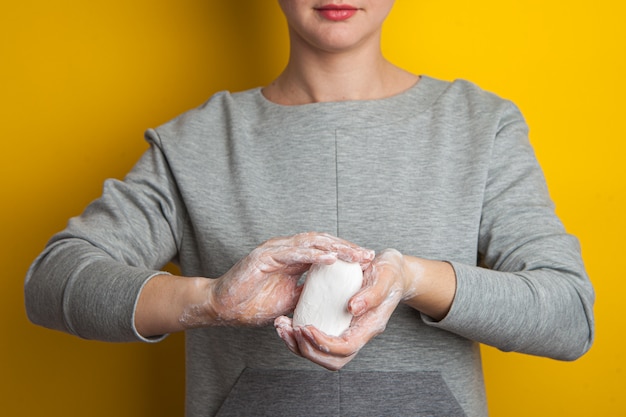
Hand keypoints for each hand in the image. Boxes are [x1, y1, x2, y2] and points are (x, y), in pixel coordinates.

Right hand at [183, 232, 374, 327]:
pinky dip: (313, 255)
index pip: (325, 250)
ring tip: (354, 255)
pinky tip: (331, 259)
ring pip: (311, 244)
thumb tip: (332, 297)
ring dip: (335, 248)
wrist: (224, 308)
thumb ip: (308, 292)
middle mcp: (286, 249)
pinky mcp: (264, 256)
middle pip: (322, 243)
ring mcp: (275, 250)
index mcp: (293, 258)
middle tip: (367, 255)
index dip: (346, 253)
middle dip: (346, 248)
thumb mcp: (290, 299)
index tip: (366, 261)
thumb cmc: (253, 303)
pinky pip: (293, 253)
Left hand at [275, 249, 409, 369]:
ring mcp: (347, 332)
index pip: (345, 348)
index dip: (323, 343)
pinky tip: (288, 322)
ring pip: (321, 354)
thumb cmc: (389, 273)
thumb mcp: (385, 276)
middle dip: (306, 349)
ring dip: (298, 345)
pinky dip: (300, 336)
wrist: (390, 271)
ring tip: (282, 327)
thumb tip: (352, 308)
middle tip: (288, 330)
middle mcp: (357, 335)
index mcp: (369, 327)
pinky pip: (317, 341)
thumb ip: (372, 294)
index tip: (305, 327)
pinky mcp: (337, 325)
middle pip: (332, 360)